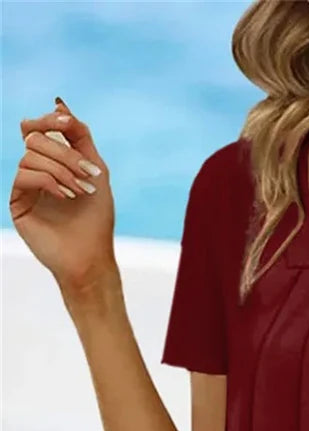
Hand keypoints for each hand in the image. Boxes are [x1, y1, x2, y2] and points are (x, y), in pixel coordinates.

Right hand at [10, 98, 115, 292]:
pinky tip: (66, 197)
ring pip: (31, 154)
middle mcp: (36, 171)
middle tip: (87, 174)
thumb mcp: (96, 170)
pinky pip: (25, 174)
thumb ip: (80, 136)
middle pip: (35, 137)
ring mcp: (25, 186)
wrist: (90, 256)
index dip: (51, 119)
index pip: (40, 127)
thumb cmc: (96, 218)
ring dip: (62, 169)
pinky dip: (49, 181)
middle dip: (65, 152)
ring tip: (80, 191)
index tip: (67, 122)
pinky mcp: (17, 202)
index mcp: (54, 162)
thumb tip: (59, 102)